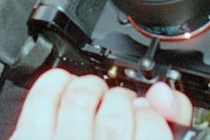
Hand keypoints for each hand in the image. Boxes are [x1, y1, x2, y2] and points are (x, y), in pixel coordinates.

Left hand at [11, 68, 193, 139]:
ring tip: (94, 94)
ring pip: (79, 99)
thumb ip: (167, 128)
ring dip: (91, 87)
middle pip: (116, 113)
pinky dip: (55, 82)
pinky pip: (42, 99)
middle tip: (120, 105)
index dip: (153, 114)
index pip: (153, 127)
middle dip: (122, 99)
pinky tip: (64, 85)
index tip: (147, 116)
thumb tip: (161, 94)